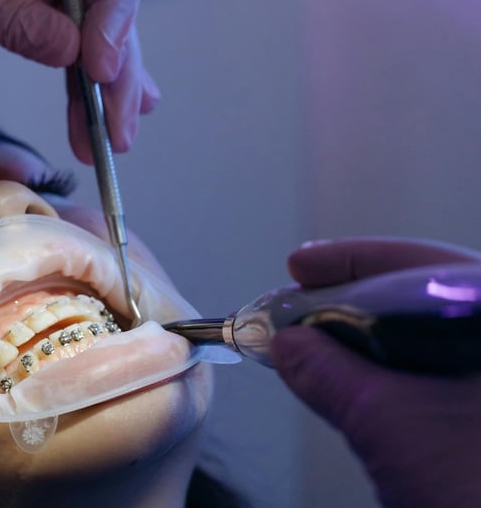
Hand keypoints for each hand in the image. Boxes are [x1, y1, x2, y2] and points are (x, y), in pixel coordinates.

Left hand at [0, 0, 157, 160]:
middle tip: (116, 127)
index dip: (116, 12)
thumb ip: (12, 16)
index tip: (98, 67)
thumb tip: (74, 54)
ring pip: (96, 32)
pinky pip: (69, 45)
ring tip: (114, 138)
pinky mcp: (26, 9)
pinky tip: (102, 108)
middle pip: (111, 3)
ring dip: (106, 88)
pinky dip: (85, 81)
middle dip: (117, 69)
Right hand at [271, 237, 480, 507]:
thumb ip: (326, 372)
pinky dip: (380, 367)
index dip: (351, 261)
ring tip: (311, 339)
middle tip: (296, 301)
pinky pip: (427, 369)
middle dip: (349, 298)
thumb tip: (285, 343)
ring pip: (420, 335)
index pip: (420, 265)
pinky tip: (347, 374)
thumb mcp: (387, 420)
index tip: (300, 265)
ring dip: (359, 336)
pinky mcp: (475, 409)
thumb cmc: (477, 490)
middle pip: (417, 296)